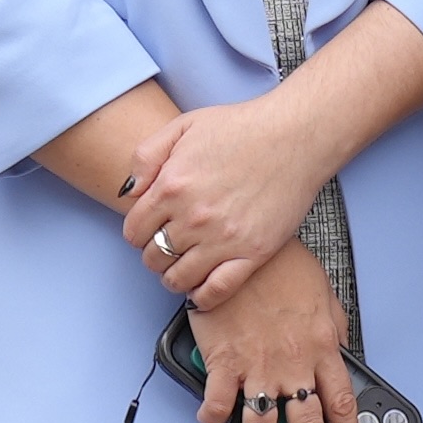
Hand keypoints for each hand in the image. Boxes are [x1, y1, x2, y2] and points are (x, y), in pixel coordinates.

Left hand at [113, 98, 332, 314]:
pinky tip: (201, 288)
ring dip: (174, 276)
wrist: (294, 135)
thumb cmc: (241, 127)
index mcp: (171, 186)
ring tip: (182, 266)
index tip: (149, 230)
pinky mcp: (253, 252)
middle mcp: (193, 217)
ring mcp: (224, 238)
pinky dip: (203, 297)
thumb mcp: (183, 126)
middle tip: (167, 246)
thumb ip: (145, 157)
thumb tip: (128, 193)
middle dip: (154, 254)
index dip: (138, 233)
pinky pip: (217, 290)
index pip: (133, 232)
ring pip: (178, 279)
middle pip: (153, 258)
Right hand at [190, 244, 366, 422]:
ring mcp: (258, 366)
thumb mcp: (322, 293)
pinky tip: (211, 419)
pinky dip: (213, 418)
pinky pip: (219, 403)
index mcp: (322, 349)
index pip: (341, 407)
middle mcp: (293, 364)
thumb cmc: (281, 264)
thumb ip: (333, 327)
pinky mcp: (224, 361)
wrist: (242, 245)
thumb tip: (340, 350)